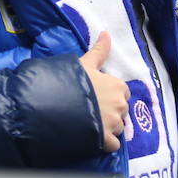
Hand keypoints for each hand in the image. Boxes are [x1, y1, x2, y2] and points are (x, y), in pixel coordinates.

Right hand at [78, 32, 128, 153]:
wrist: (55, 104)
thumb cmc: (71, 81)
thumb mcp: (84, 64)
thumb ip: (99, 50)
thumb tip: (106, 32)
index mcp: (118, 86)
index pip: (122, 92)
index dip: (110, 94)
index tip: (97, 96)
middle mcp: (120, 105)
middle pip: (121, 111)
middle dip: (110, 112)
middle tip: (92, 109)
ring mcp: (114, 123)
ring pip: (117, 128)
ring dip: (108, 127)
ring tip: (90, 122)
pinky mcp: (106, 139)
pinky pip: (113, 145)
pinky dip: (106, 143)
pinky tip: (94, 137)